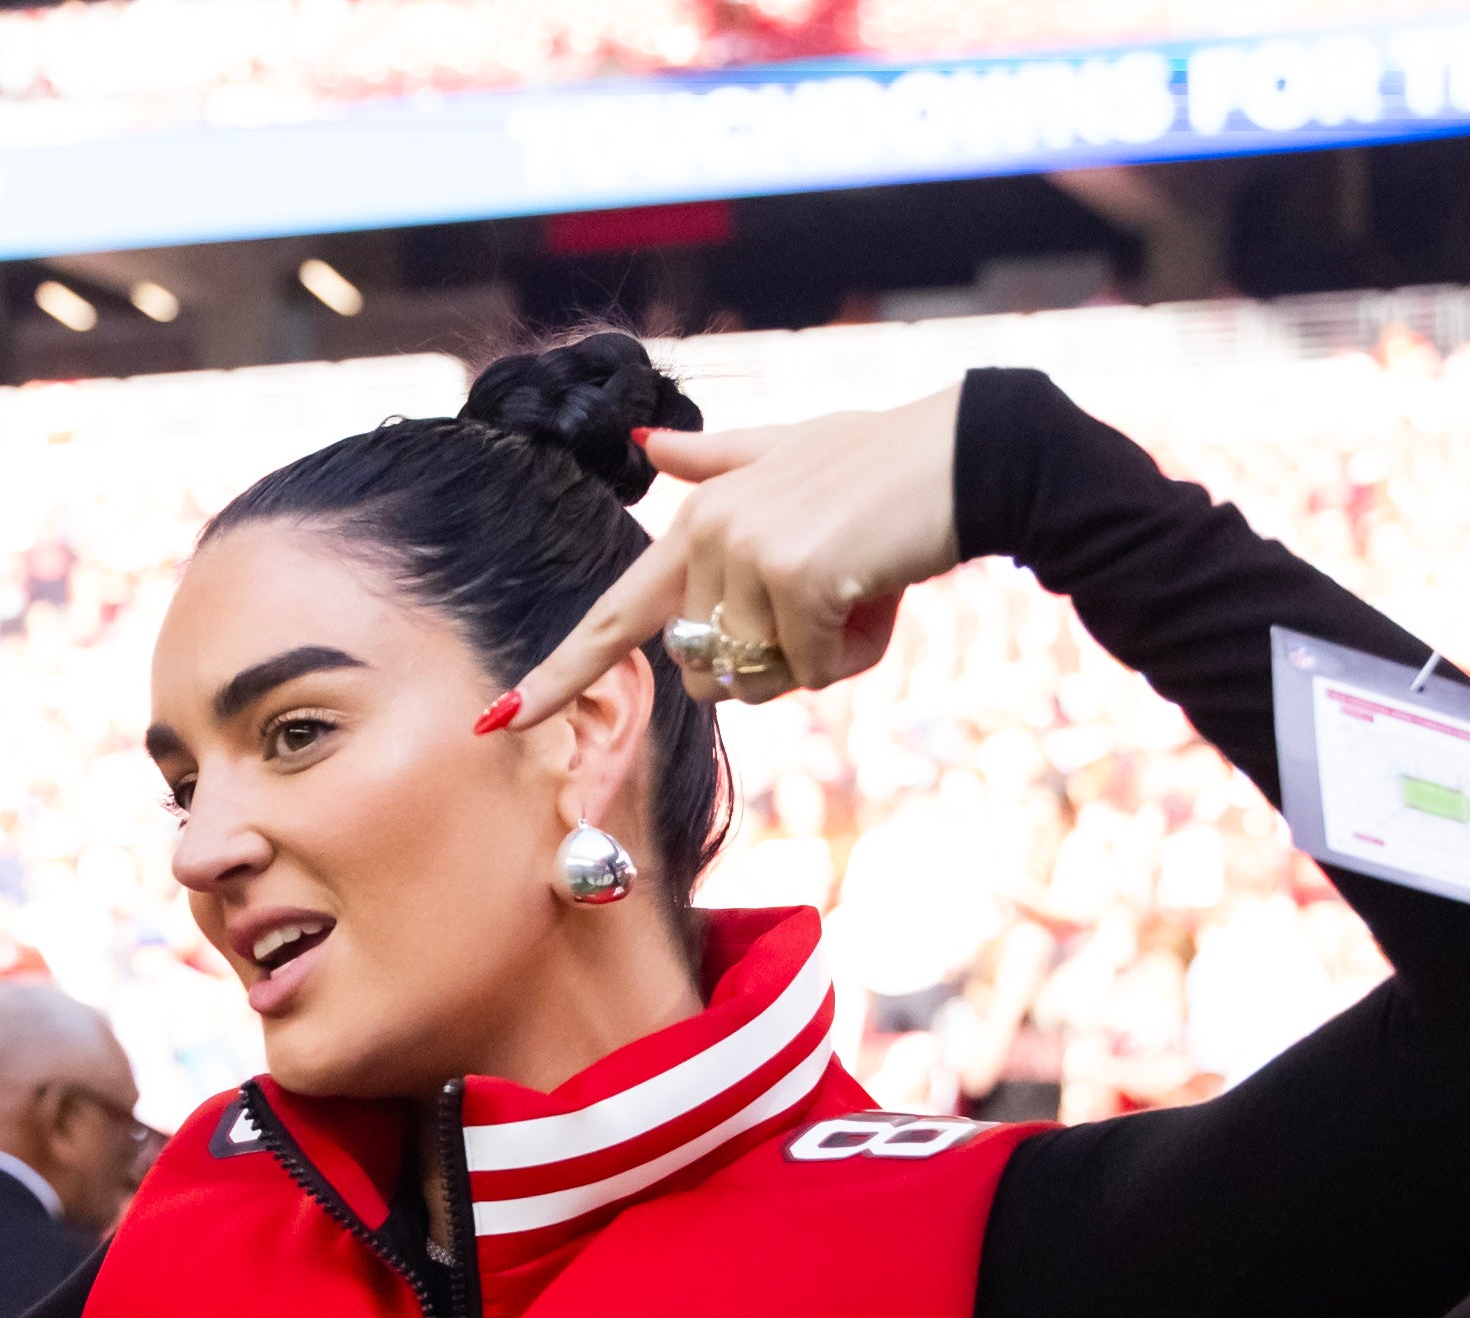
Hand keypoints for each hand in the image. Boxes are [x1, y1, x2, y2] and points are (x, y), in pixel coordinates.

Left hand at [501, 385, 965, 723]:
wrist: (970, 456)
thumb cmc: (884, 466)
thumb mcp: (790, 455)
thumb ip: (718, 463)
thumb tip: (648, 445)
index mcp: (697, 520)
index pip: (614, 617)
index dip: (558, 675)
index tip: (498, 720)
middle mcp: (709, 536)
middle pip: (713, 671)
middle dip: (774, 662)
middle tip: (832, 600)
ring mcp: (748, 555)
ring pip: (765, 676)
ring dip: (821, 656)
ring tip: (859, 589)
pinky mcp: (796, 579)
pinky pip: (814, 667)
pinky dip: (854, 649)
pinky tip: (878, 593)